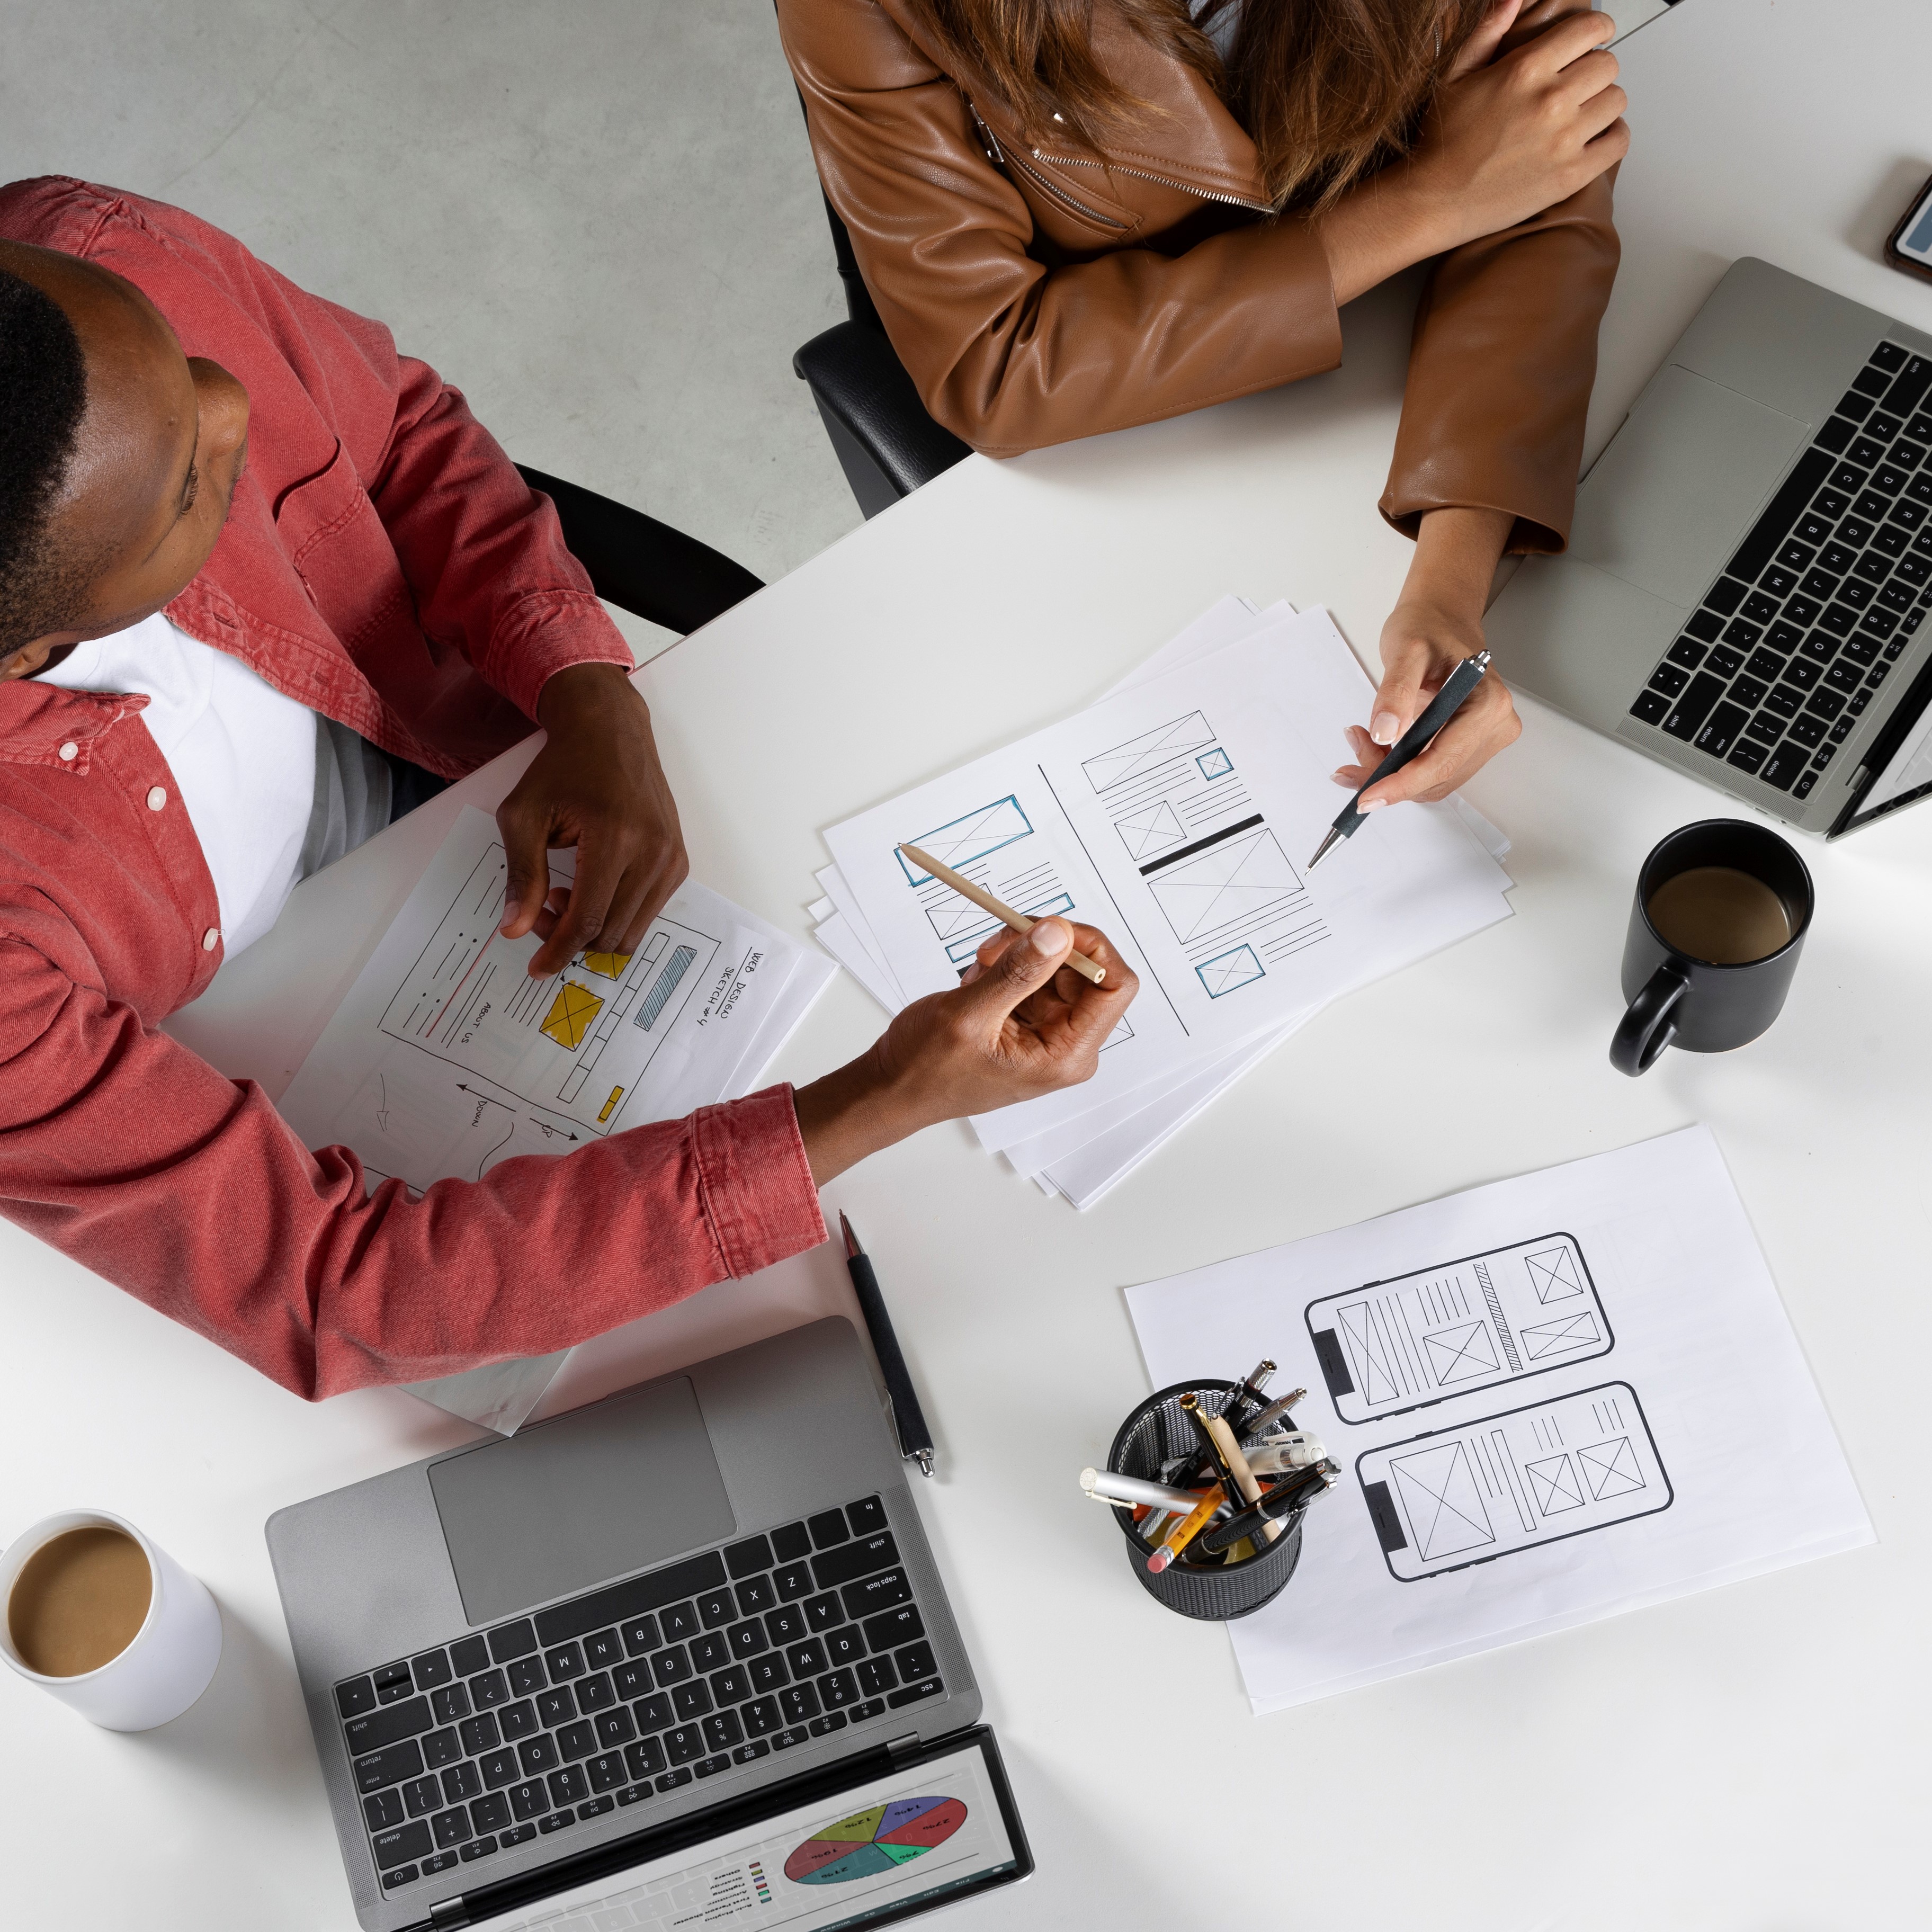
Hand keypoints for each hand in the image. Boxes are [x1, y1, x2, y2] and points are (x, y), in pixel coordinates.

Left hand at [497, 662, 688, 975]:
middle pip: (611, 933)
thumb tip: (515, 929)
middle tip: (542, 913)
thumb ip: (521, 875)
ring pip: (632, 931)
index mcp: (615, 838)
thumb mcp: (524, 815)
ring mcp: (671, 858)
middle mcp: (653, 852)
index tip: (537, 968)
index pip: (587, 919)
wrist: (609, 731)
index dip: (558, 950)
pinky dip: (616, 915)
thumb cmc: (564, 767)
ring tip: (566, 896)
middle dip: (571, 939)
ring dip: (594, 930)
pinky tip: (592, 887)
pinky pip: (648, 912)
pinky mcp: (678, 861)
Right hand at [792, 917, 1137, 1184]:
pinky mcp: (1028, 1020)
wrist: (894, 1087)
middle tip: (999, 945)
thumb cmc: (925, 1070)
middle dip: (1043, 948)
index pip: (1114, 987)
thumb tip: (1059, 933)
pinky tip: (977, 983)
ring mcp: (1048, 1031)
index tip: (1050, 928)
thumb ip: (1018, 972)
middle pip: (1084, 970)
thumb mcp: (970, 1015)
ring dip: (1018, 956)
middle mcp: (1066, 1044)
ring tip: (980, 971)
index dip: (1091, 947)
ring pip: (1055, 966)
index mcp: (1066, 1055)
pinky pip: (1033, 975)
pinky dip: (1006, 967)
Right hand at [1315, 3, 1627, 302]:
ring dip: (1603, 103)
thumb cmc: (1441, 143)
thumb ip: (1488, 33)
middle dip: (1595, 70)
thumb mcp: (1455, 77)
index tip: (1592, 40)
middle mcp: (1551, 100)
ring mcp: (1564, 139)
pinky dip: (1612, 136)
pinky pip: (1619, 142)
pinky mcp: (1570, 175)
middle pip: (1608, 64)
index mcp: (1525, 69)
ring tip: (1583, 113)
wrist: (1433, 202)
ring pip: (1616, 100)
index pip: (1591, 28)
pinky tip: (1593, 138)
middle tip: (1579, 84)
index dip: (1597, 30)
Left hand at [1336, 507, 1521, 808]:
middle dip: (1390, 778)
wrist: (1439, 620)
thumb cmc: (1427, 627)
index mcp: (1488, 704)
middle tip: (1348, 763)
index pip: (1443, 760)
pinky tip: (1376, 749)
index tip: (1367, 797)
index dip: (1402, 784)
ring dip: (1391, 775)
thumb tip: (1386, 733)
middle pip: (1437, 777)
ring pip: (1432, 781)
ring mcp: (1485, 739)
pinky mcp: (1469, 745)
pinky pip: (1432, 772)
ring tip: (1361, 744)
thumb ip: (1395, 691)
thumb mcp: (1405, 650)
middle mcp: (1495, 726)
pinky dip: (1400, 769)